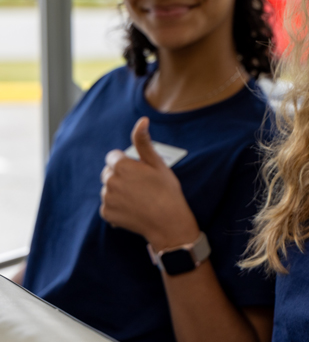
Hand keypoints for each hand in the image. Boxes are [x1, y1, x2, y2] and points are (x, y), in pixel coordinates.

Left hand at [100, 117, 199, 250]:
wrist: (167, 222)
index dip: (127, 162)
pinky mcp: (106, 214)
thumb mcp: (157, 163)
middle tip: (141, 185)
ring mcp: (107, 199)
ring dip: (118, 190)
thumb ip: (144, 141)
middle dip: (120, 175)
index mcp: (121, 166)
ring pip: (108, 188)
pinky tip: (133, 208)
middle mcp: (110, 181)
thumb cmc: (166, 190)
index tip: (140, 171)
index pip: (113, 157)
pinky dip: (117, 206)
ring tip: (138, 197)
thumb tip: (142, 120)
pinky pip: (108, 204)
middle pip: (109, 172)